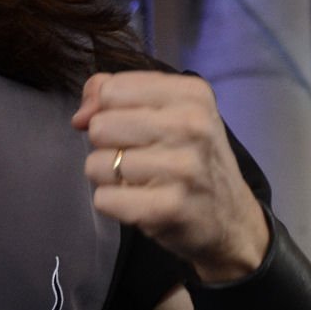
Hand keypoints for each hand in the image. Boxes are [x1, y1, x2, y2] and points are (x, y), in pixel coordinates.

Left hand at [71, 71, 269, 280]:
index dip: (105, 110)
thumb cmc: (191, 159)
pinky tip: (139, 203)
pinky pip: (104, 199)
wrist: (230, 219)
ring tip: (140, 182)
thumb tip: (80, 116)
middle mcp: (191, 125)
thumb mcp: (169, 111)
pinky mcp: (169, 208)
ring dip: (110, 178)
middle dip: (108, 146)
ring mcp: (183, 168)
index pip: (111, 90)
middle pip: (100, 127)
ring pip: (97, 164)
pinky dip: (113, 204)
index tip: (126, 127)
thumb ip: (117, 94)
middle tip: (137, 158)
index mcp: (191, 94)